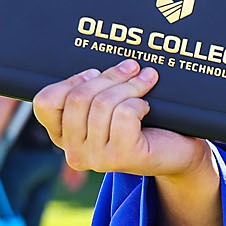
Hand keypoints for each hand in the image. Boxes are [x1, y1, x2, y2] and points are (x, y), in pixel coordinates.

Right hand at [33, 60, 210, 181]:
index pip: (46, 101)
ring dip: (130, 85)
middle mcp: (74, 152)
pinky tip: (146, 107)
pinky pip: (124, 114)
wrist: (179, 151)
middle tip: (133, 67)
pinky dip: (138, 103)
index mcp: (63, 136)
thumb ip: (92, 91)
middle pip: (78, 97)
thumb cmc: (143, 122)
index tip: (95, 72)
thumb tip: (96, 67)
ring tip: (147, 80)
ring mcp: (96, 158)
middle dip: (110, 76)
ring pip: (103, 104)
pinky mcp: (122, 158)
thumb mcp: (109, 106)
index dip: (71, 80)